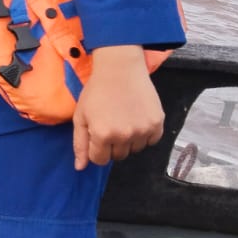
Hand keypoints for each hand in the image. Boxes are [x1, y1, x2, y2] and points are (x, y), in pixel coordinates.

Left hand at [72, 46, 164, 169]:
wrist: (120, 69)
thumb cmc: (96, 92)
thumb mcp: (80, 116)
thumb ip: (80, 144)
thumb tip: (80, 168)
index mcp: (102, 135)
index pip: (100, 160)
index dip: (96, 148)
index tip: (98, 133)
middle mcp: (124, 136)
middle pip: (118, 156)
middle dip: (112, 144)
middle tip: (111, 123)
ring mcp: (142, 130)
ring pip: (135, 149)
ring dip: (129, 140)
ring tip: (124, 119)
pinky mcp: (157, 124)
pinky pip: (151, 141)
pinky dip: (145, 134)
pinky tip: (137, 118)